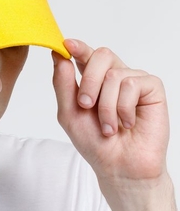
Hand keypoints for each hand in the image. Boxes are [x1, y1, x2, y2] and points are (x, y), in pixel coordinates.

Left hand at [52, 39, 178, 210]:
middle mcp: (113, 76)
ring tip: (109, 126)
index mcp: (93, 79)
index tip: (67, 44)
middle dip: (89, 81)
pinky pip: (133, 84)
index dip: (77, 46)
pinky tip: (128, 122)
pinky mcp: (152, 88)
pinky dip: (124, 107)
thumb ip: (62, 83)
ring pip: (114, 75)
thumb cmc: (94, 141)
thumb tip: (58, 54)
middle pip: (101, 55)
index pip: (85, 54)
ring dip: (106, 105)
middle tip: (86, 105)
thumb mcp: (68, 112)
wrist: (119, 166)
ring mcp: (133, 80)